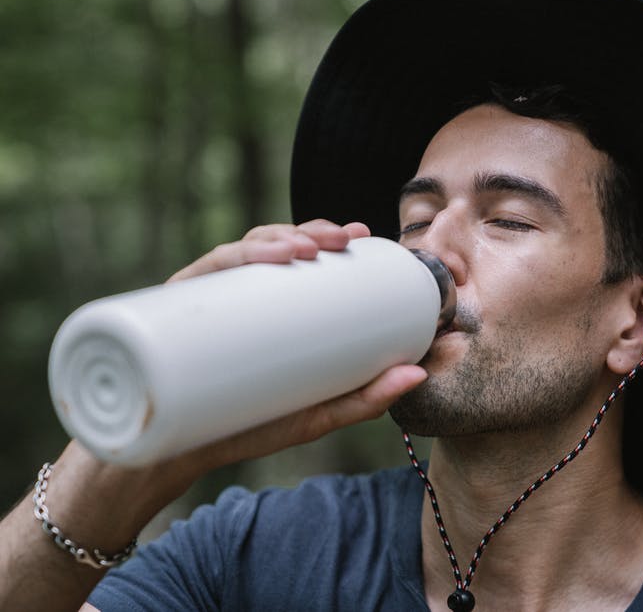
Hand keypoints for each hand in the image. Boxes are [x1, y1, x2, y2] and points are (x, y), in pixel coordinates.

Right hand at [0, 220, 426, 611]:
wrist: (172, 462)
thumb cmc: (247, 428)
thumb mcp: (314, 416)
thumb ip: (365, 398)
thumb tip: (419, 373)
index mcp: (268, 309)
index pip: (297, 258)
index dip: (328, 236)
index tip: (362, 234)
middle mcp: (236, 296)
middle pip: (274, 246)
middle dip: (311, 231)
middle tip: (344, 238)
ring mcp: (205, 301)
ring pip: (242, 250)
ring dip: (279, 237)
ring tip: (309, 248)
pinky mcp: (174, 310)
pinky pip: (204, 272)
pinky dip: (236, 257)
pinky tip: (264, 256)